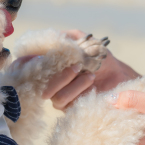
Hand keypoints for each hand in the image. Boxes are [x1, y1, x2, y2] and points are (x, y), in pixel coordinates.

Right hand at [16, 29, 140, 109]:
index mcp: (53, 66)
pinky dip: (77, 91)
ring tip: (90, 74)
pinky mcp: (70, 108)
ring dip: (70, 83)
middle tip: (76, 65)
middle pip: (40, 84)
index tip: (32, 58)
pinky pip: (64, 103)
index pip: (30, 67)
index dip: (24, 64)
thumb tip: (55, 36)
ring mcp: (60, 96)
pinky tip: (90, 80)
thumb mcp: (86, 42)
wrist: (120, 76)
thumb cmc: (102, 59)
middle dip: (57, 75)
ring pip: (53, 95)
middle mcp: (53, 82)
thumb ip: (70, 37)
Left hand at [113, 91, 144, 144]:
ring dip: (137, 124)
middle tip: (123, 101)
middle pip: (125, 141)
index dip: (108, 124)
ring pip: (138, 140)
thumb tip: (110, 100)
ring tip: (142, 105)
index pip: (115, 142)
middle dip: (122, 121)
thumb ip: (135, 101)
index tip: (104, 108)